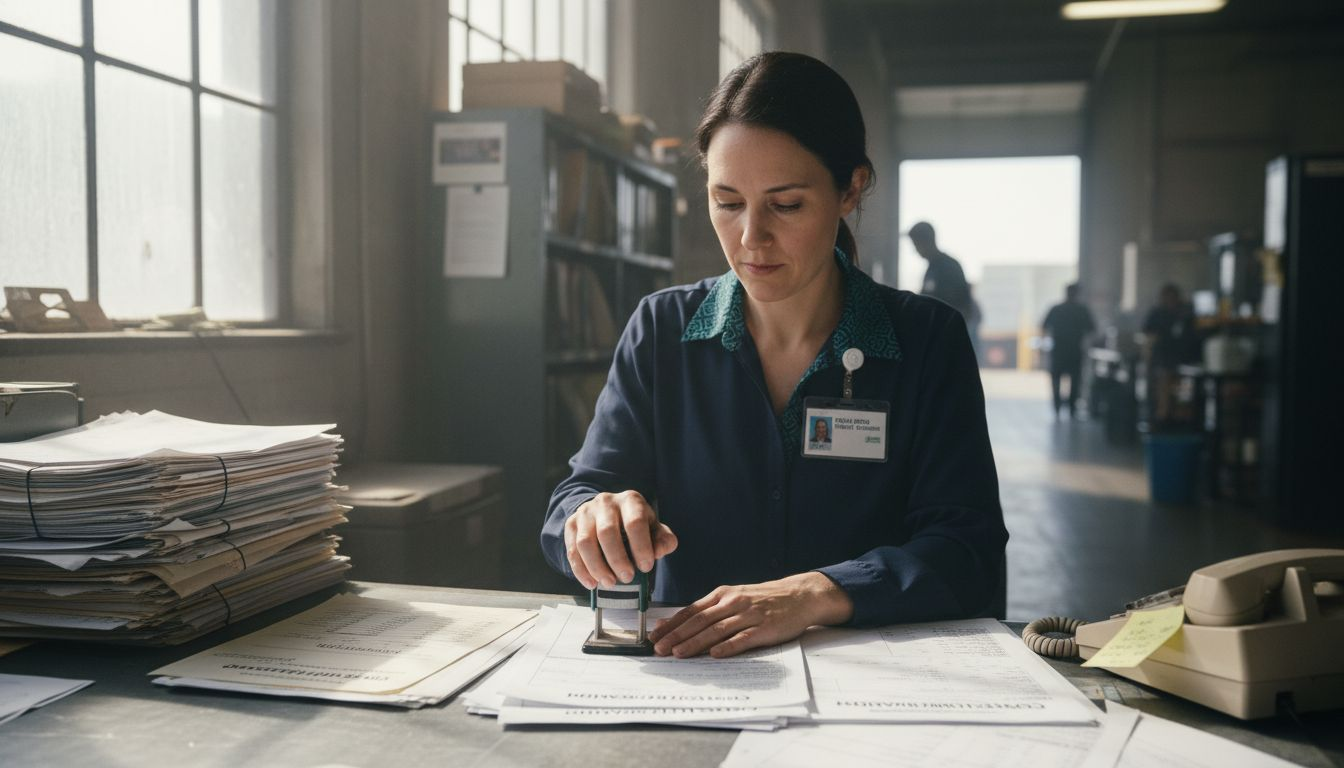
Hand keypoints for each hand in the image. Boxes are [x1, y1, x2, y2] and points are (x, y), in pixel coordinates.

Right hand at [564, 491, 677, 589]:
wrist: (607, 511)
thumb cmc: (635, 523)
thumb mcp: (654, 528)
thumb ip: (663, 540)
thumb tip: (659, 552)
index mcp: (630, 500)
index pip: (634, 522)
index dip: (641, 547)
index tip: (646, 567)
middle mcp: (606, 502)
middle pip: (607, 532)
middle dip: (617, 559)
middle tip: (627, 577)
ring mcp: (585, 512)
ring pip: (586, 542)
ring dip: (597, 567)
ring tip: (610, 582)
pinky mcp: (571, 524)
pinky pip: (572, 550)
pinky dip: (581, 570)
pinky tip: (592, 583)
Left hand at [648, 572, 853, 658]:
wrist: (799, 595)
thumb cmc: (764, 599)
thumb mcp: (735, 597)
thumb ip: (711, 610)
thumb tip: (681, 624)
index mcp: (722, 594)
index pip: (691, 610)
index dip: (671, 624)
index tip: (654, 635)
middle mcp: (733, 602)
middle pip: (699, 620)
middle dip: (676, 635)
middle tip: (658, 649)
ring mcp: (748, 615)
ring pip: (716, 630)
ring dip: (695, 643)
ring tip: (678, 654)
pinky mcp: (764, 628)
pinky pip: (743, 638)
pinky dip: (728, 646)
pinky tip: (715, 654)